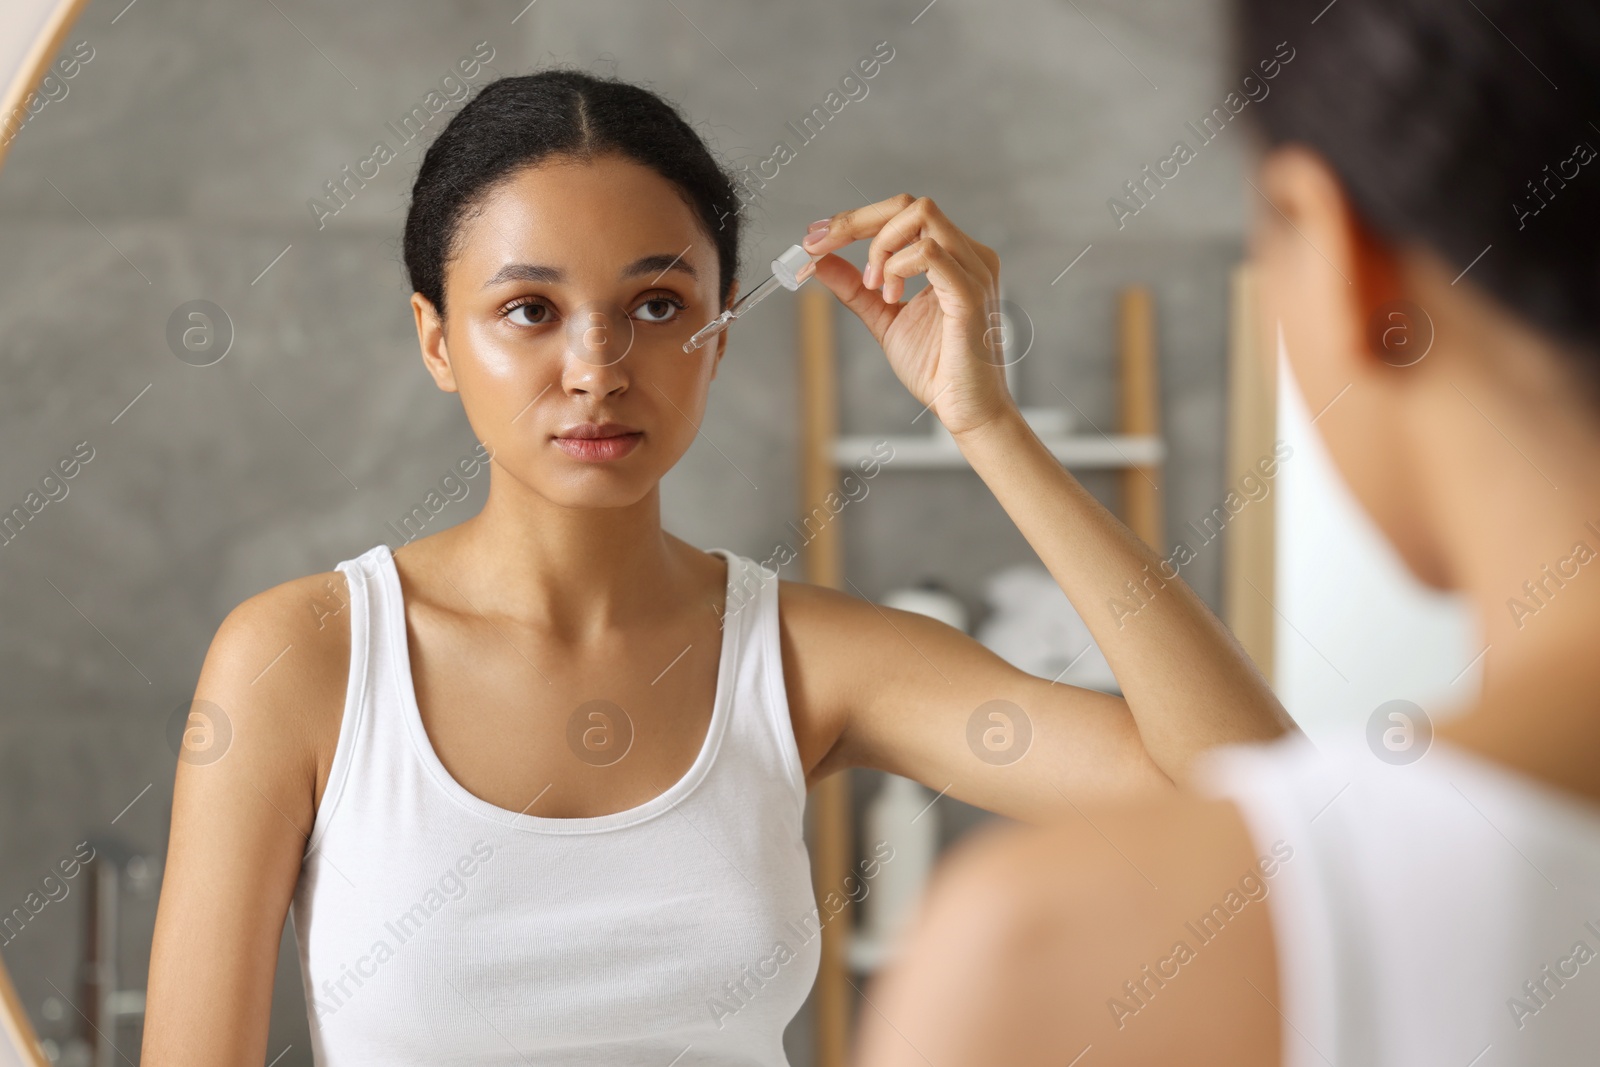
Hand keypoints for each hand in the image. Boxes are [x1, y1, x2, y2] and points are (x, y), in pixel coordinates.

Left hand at [798, 194, 1016, 438]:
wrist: (965, 410)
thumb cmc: (937, 368)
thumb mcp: (884, 317)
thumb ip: (856, 288)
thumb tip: (821, 260)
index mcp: (952, 257)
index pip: (903, 214)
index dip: (854, 219)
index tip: (815, 237)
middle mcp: (968, 255)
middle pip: (910, 204)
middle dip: (856, 221)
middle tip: (821, 248)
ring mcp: (973, 270)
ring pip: (920, 216)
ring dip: (880, 247)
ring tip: (874, 288)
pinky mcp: (969, 293)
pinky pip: (929, 253)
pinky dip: (897, 267)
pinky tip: (890, 296)